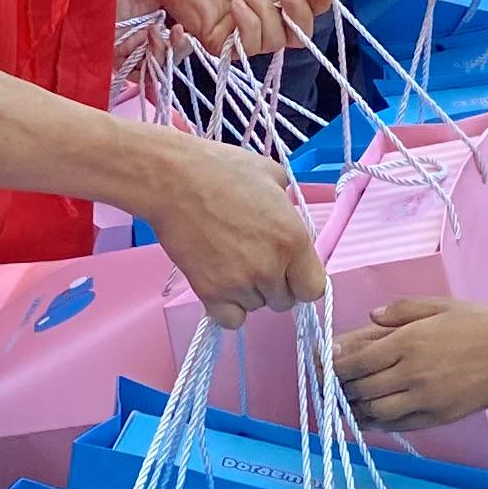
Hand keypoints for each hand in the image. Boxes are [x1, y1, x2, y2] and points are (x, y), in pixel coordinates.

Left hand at [145, 0, 325, 49]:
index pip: (311, 9)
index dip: (319, 1)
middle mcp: (265, 16)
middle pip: (301, 34)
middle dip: (299, 11)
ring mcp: (244, 32)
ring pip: (277, 41)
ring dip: (267, 13)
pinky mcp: (223, 43)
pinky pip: (250, 46)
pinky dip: (249, 25)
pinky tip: (236, 5)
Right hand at [146, 138, 325, 329]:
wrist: (173, 179)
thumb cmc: (222, 170)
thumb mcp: (272, 175)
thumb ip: (289, 203)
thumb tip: (289, 213)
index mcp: (293, 239)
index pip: (314, 289)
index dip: (302, 281)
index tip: (290, 271)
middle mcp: (271, 267)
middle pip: (285, 301)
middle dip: (274, 285)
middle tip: (253, 259)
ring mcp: (240, 283)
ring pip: (256, 306)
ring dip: (248, 292)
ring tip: (229, 261)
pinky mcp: (211, 292)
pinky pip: (231, 319)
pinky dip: (228, 307)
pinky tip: (220, 284)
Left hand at [333, 296, 487, 429]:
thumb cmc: (478, 324)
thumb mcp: (438, 305)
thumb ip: (400, 310)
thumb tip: (370, 318)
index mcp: (408, 341)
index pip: (357, 361)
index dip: (334, 366)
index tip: (322, 364)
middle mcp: (411, 373)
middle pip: (360, 388)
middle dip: (339, 387)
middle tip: (326, 385)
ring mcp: (423, 399)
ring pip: (374, 411)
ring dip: (355, 408)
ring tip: (344, 402)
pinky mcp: (436, 417)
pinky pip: (397, 425)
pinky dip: (377, 422)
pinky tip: (369, 417)